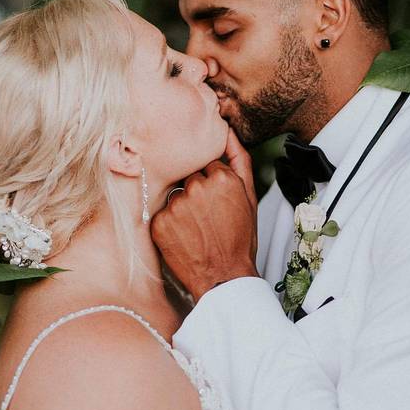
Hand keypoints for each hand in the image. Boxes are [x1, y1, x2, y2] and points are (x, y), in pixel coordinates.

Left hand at [151, 131, 258, 302]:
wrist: (224, 278)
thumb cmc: (239, 240)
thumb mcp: (250, 198)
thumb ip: (239, 160)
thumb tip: (227, 131)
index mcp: (221, 178)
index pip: (209, 167)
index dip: (214, 186)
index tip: (219, 205)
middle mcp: (197, 187)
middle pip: (190, 179)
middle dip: (197, 195)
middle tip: (209, 220)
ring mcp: (176, 205)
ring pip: (176, 196)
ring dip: (183, 209)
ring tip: (197, 231)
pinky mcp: (159, 223)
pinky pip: (162, 214)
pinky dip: (171, 225)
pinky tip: (185, 238)